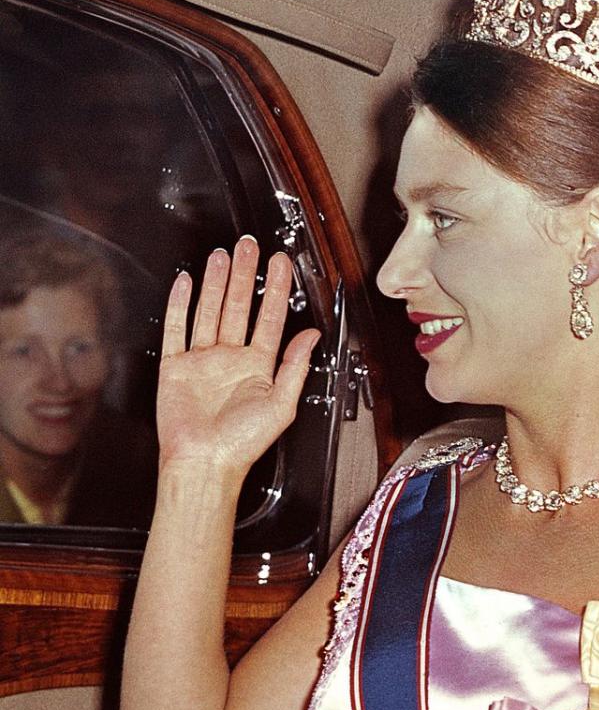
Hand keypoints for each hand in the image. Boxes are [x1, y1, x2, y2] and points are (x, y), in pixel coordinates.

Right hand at [157, 238, 318, 478]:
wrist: (203, 463)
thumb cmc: (241, 444)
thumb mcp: (282, 405)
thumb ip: (296, 366)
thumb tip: (311, 335)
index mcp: (258, 367)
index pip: (271, 318)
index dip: (277, 289)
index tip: (281, 263)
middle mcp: (231, 359)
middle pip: (239, 306)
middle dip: (245, 275)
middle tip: (249, 246)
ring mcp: (203, 360)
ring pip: (210, 310)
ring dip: (216, 282)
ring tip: (223, 255)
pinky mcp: (176, 366)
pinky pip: (178, 328)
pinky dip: (181, 304)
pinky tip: (187, 283)